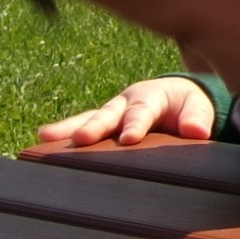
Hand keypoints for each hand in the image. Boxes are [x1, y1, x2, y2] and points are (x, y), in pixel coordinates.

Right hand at [37, 77, 214, 147]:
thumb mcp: (198, 108)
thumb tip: (198, 132)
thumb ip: (198, 119)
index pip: (143, 111)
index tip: (130, 138)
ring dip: (69, 128)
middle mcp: (126, 103)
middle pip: (109, 114)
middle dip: (95, 125)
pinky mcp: (101, 124)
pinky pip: (80, 127)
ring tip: (46, 136)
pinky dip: (62, 135)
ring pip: (89, 118)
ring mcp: (111, 113)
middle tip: (82, 138)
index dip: (136, 124)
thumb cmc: (187, 105)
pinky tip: (41, 142)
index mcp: (151, 96)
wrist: (176, 96)